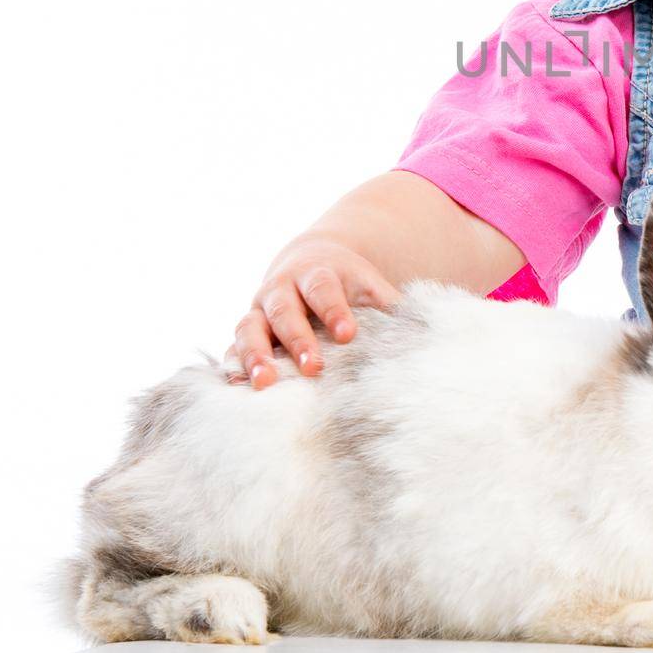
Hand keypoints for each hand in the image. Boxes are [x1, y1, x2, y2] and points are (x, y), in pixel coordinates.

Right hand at [225, 237, 401, 389]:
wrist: (308, 264)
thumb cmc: (346, 284)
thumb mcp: (367, 285)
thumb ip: (387, 305)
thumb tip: (421, 330)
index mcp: (316, 273)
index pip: (323, 288)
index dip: (335, 311)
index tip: (348, 335)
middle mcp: (281, 288)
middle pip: (285, 310)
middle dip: (297, 339)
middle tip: (313, 368)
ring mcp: (258, 310)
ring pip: (248, 328)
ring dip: (255, 355)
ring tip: (265, 383)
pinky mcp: (245, 332)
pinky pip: (231, 349)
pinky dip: (232, 366)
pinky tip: (236, 387)